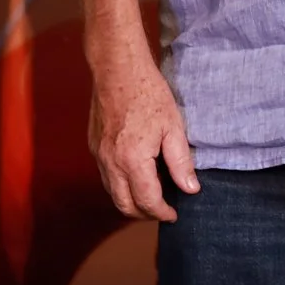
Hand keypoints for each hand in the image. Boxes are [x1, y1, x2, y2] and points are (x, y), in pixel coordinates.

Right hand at [86, 41, 198, 221]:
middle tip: (163, 211)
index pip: (147, 201)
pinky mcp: (94, 146)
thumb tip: (191, 189)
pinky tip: (136, 177)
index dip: (162, 213)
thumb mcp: (174, 127)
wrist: (118, 70)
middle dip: (144, 214)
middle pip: (124, 205)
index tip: (174, 215)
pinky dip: (120, 185)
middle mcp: (110, 163)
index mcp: (132, 160)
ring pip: (112, 193)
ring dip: (130, 201)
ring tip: (152, 197)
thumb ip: (181, 163)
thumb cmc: (149, 94)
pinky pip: (105, 177)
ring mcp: (99, 155)